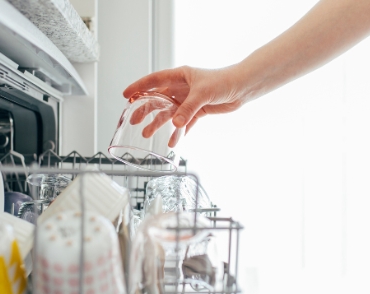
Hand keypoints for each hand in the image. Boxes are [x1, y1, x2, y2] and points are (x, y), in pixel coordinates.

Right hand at [123, 65, 247, 135]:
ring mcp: (188, 100)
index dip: (139, 87)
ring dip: (159, 123)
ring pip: (169, 113)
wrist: (242, 88)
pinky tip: (172, 141)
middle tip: (134, 120)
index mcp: (179, 76)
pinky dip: (178, 132)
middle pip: (158, 99)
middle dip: (145, 110)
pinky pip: (184, 123)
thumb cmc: (223, 81)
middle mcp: (182, 88)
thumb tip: (175, 124)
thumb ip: (187, 109)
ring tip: (147, 134)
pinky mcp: (197, 110)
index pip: (154, 81)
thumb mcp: (202, 94)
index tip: (127, 95)